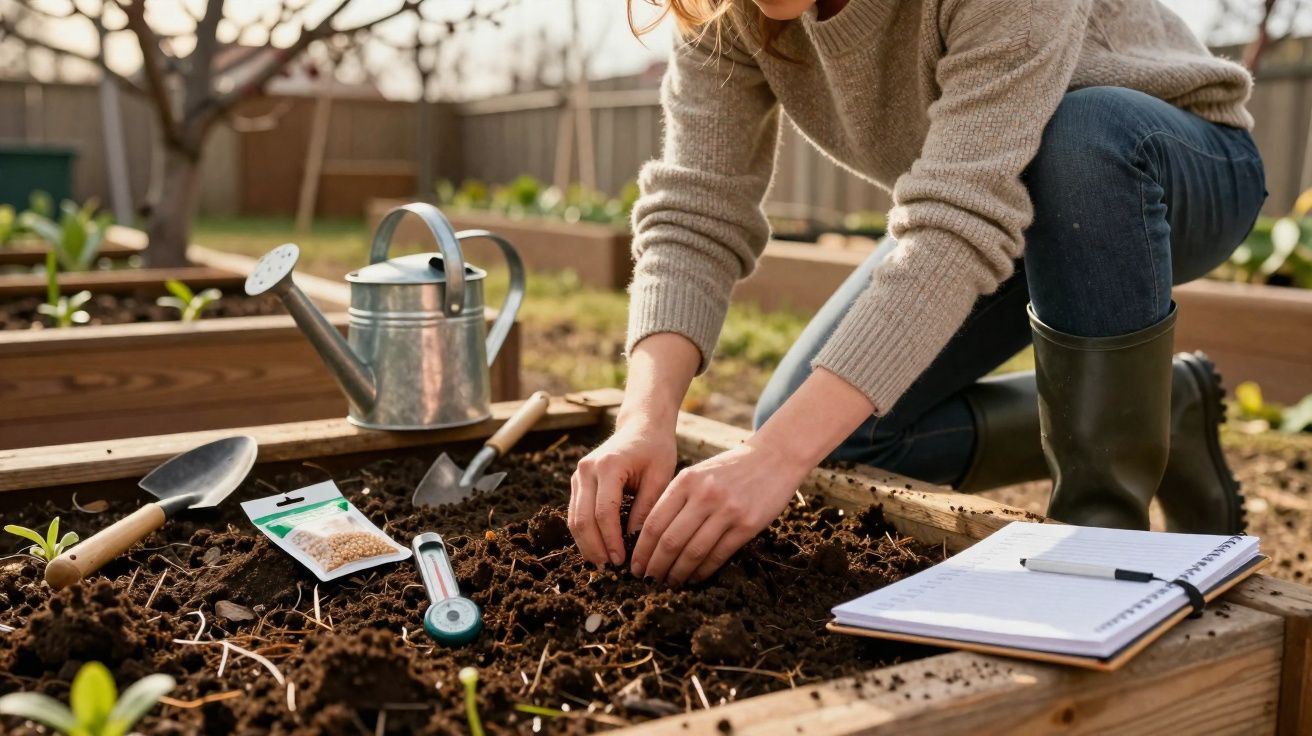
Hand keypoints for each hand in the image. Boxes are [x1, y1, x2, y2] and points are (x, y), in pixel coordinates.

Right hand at [569, 418, 677, 566]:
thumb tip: (636, 544)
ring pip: (574, 518)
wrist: (641, 426)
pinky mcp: (578, 481)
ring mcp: (578, 475)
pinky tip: (598, 548)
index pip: (604, 512)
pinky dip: (584, 533)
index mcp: (608, 465)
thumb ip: (647, 508)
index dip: (611, 539)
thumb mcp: (660, 477)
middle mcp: (587, 469)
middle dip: (595, 547)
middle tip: (610, 569)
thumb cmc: (656, 449)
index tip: (622, 560)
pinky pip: (575, 512)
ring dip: (586, 544)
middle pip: (582, 518)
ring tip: (603, 564)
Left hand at [630, 438, 811, 585]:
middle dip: (655, 566)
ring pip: (693, 552)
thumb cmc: (731, 469)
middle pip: (670, 541)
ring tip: (669, 583)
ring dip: (678, 573)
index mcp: (686, 481)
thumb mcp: (698, 473)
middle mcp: (704, 495)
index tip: (635, 566)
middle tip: (648, 580)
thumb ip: (676, 498)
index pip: (654, 522)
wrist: (774, 457)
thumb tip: (651, 538)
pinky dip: (703, 571)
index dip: (642, 550)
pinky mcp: (748, 524)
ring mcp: (728, 510)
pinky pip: (719, 555)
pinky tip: (694, 578)